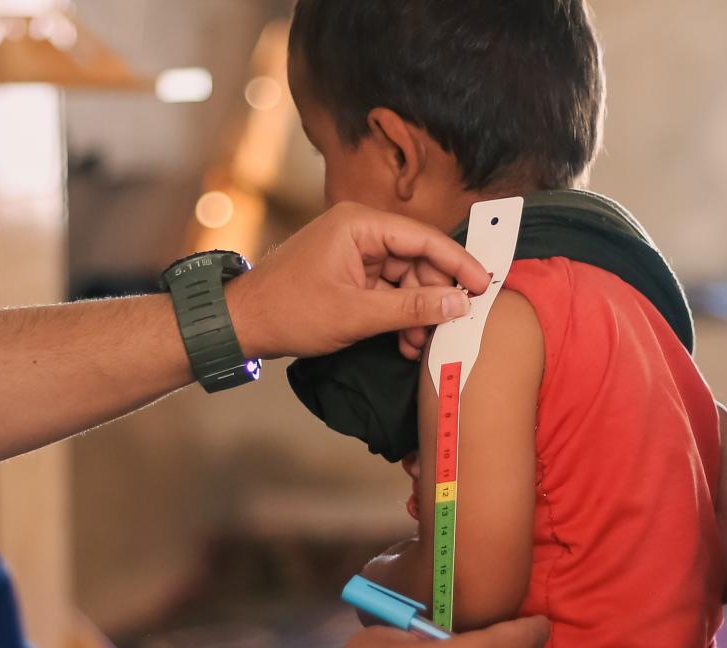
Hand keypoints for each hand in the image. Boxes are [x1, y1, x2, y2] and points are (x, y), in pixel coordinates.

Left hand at [227, 203, 491, 359]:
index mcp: (359, 224)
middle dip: (434, 297)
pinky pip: (389, 291)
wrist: (242, 324)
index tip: (484, 286)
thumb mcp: (356, 314)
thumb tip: (457, 303)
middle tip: (448, 328)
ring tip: (418, 344)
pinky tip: (404, 341)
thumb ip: (411, 307)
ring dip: (417, 313)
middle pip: (419, 259)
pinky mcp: (350, 275)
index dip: (458, 263)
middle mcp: (360, 231)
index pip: (425, 238)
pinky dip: (399, 315)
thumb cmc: (287, 310)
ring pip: (407, 279)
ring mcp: (355, 253)